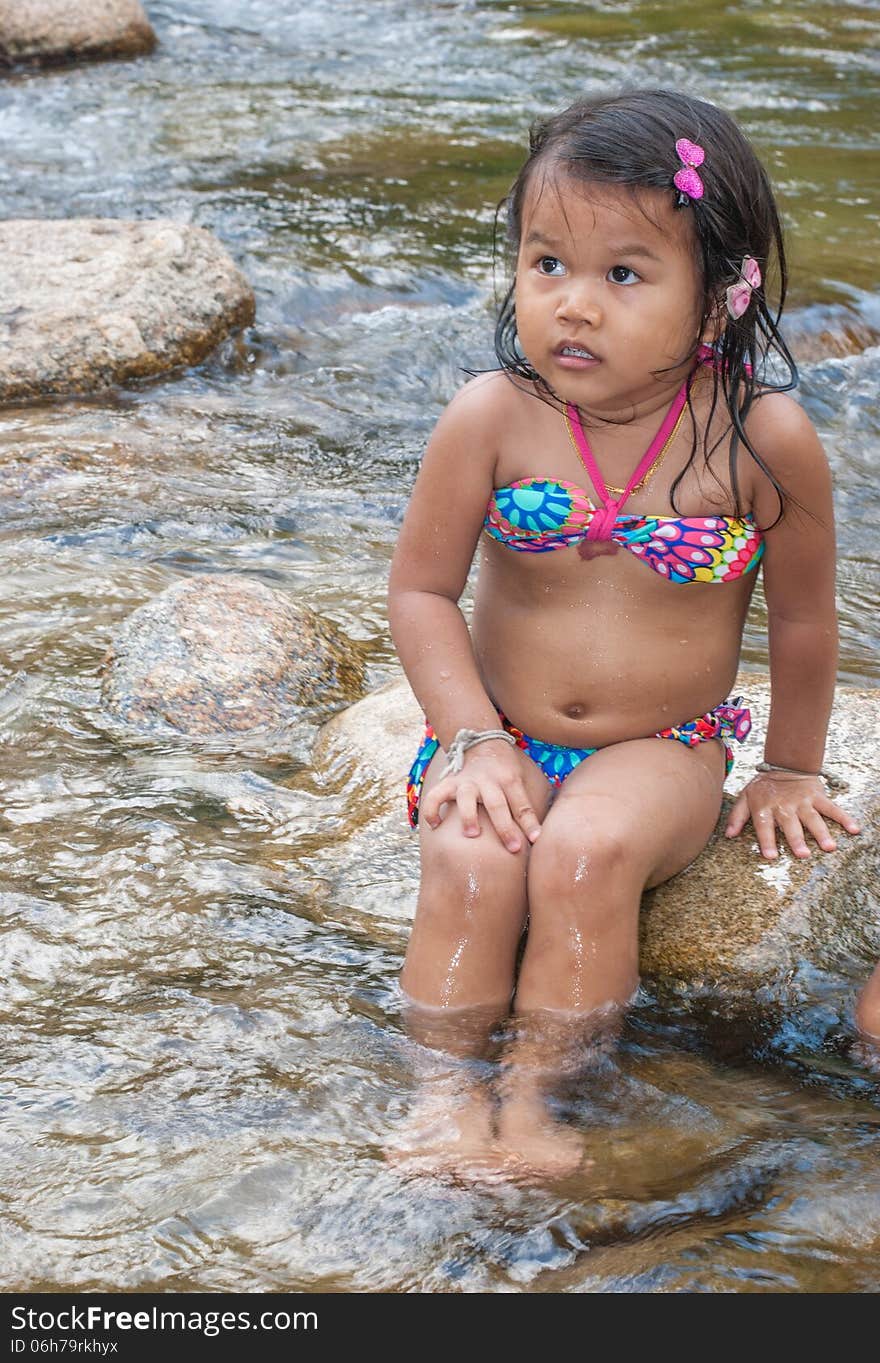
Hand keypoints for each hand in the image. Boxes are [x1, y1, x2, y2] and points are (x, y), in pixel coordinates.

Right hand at [420, 741, 542, 853]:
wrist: (481, 741)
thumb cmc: (505, 769)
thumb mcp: (519, 779)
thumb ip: (525, 804)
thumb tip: (539, 836)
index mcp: (509, 780)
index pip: (521, 804)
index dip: (529, 822)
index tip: (536, 840)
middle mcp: (488, 780)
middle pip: (497, 804)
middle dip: (505, 827)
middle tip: (513, 848)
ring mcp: (466, 782)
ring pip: (466, 798)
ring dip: (468, 816)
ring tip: (471, 834)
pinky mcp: (448, 783)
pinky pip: (435, 796)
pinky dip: (431, 810)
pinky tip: (434, 825)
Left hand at [724, 772, 860, 859]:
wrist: (784, 763)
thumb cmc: (763, 786)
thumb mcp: (745, 797)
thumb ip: (737, 816)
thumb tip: (728, 835)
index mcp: (765, 807)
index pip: (764, 826)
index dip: (767, 841)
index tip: (770, 856)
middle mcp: (784, 806)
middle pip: (790, 825)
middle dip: (796, 839)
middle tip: (803, 855)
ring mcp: (803, 801)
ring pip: (813, 819)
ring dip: (821, 833)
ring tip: (829, 847)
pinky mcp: (818, 797)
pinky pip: (832, 808)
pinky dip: (844, 818)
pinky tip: (854, 829)